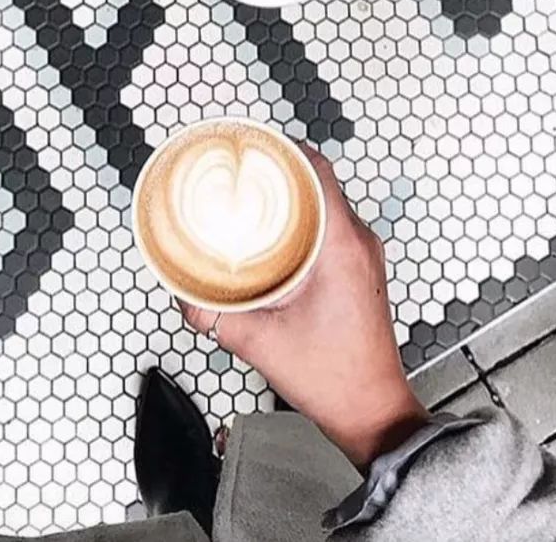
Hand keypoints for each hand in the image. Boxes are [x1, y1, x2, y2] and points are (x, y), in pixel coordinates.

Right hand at [180, 145, 427, 467]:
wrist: (373, 411)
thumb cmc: (334, 379)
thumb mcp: (259, 343)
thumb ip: (214, 316)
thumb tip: (183, 294)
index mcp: (342, 246)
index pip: (319, 170)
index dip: (285, 148)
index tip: (255, 144)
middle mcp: (360, 241)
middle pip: (321, 181)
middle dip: (280, 171)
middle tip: (243, 172)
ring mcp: (365, 255)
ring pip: (328, 203)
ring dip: (294, 197)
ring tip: (254, 200)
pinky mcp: (362, 269)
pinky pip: (334, 225)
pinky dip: (305, 219)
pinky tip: (276, 235)